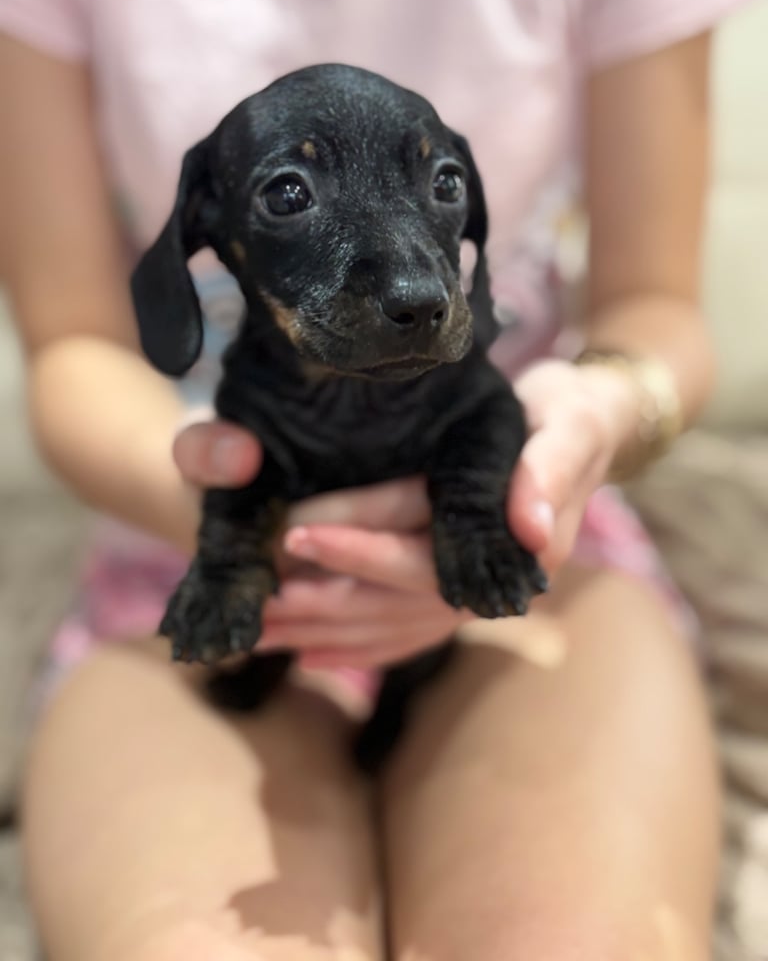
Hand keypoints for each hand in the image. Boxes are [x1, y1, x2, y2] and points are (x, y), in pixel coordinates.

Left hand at [172, 359, 634, 665]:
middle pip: (391, 602)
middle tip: (256, 598)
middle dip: (320, 599)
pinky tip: (307, 654)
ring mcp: (470, 598)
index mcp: (509, 544)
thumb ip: (549, 469)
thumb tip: (531, 530)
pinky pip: (403, 635)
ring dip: (323, 631)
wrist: (585, 438)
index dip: (357, 547)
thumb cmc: (570, 419)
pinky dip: (356, 647)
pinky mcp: (454, 598)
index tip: (294, 537)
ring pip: (388, 626)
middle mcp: (487, 583)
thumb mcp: (570, 426)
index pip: (420, 548)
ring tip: (260, 634)